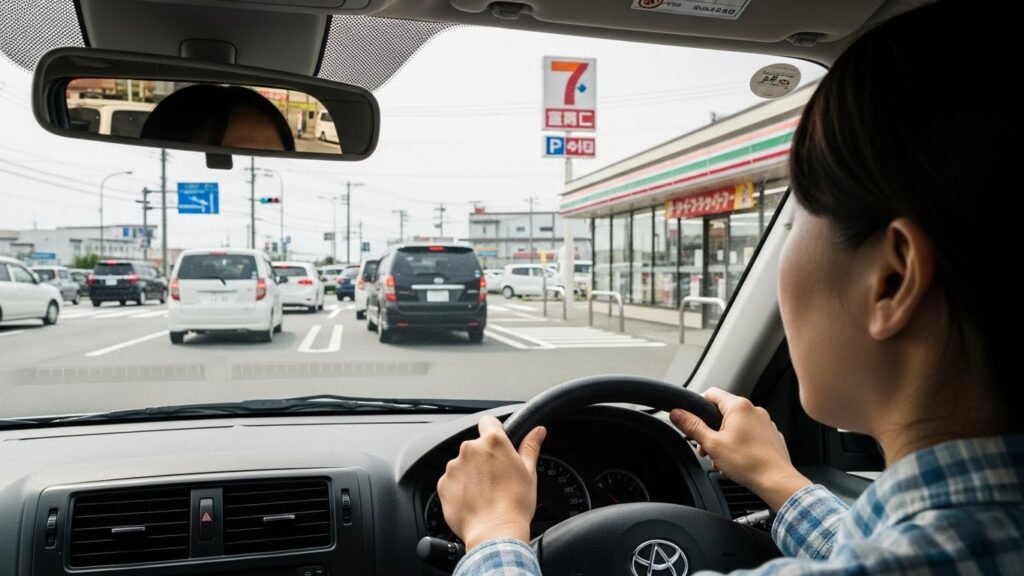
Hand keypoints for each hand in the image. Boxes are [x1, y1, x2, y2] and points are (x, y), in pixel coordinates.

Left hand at [437, 415, 546, 551]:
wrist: (494, 533)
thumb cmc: (515, 504)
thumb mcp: (529, 472)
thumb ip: (530, 447)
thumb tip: (538, 431)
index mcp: (493, 442)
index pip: (488, 422)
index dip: (494, 431)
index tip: (498, 444)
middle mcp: (470, 449)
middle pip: (475, 446)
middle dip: (483, 458)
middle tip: (496, 477)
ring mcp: (454, 467)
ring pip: (462, 464)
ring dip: (471, 473)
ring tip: (484, 493)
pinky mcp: (443, 484)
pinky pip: (451, 481)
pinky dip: (460, 488)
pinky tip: (473, 501)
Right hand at [670, 388, 809, 509]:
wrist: (776, 481)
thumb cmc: (748, 463)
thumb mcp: (712, 444)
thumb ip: (692, 426)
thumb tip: (677, 413)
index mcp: (738, 406)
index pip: (711, 394)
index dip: (698, 406)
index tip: (692, 420)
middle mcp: (754, 410)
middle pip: (723, 412)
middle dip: (711, 430)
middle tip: (707, 448)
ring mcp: (765, 422)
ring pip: (736, 425)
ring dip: (725, 439)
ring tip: (722, 458)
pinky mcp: (771, 435)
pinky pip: (750, 434)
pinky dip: (740, 444)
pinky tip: (737, 460)